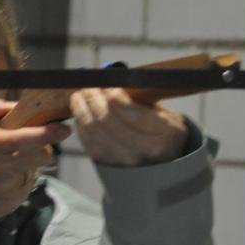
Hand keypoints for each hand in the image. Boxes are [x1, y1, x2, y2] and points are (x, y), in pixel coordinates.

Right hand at [0, 95, 70, 220]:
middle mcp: (4, 166)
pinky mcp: (16, 199)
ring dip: (28, 162)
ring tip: (5, 165)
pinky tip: (1, 181)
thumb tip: (13, 104)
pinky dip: (20, 179)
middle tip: (26, 145)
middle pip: (43, 153)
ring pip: (36, 167)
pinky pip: (28, 183)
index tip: (63, 128)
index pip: (30, 138)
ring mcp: (12, 185)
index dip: (50, 133)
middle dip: (41, 146)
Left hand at [70, 88, 187, 166]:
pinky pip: (88, 142)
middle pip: (107, 121)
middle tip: (89, 86)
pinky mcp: (108, 165)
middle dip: (94, 99)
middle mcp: (144, 151)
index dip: (113, 95)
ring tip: (80, 97)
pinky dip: (81, 125)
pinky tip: (80, 113)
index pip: (130, 112)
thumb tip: (110, 79)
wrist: (165, 159)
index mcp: (164, 133)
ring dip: (82, 110)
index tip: (109, 85)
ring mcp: (124, 161)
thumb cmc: (163, 130)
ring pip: (94, 132)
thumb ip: (140, 97)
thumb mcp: (163, 111)